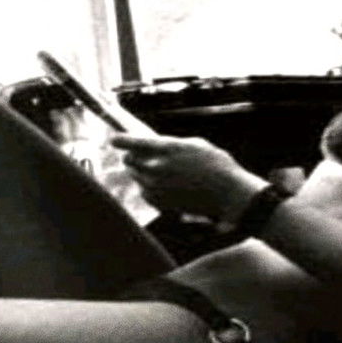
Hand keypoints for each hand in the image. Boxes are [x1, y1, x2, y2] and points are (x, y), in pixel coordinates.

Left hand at [109, 134, 267, 221]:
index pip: (130, 142)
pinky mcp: (159, 202)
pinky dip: (149, 188)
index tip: (114, 140)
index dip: (119, 141)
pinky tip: (165, 185)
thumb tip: (153, 145)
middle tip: (143, 156)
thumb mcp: (193, 144)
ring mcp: (156, 187)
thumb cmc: (215, 164)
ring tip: (162, 172)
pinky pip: (144, 192)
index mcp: (165, 148)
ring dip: (142, 173)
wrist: (227, 193)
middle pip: (128, 160)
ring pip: (136, 177)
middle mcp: (156, 167)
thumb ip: (169, 145)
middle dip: (133, 157)